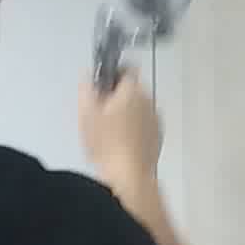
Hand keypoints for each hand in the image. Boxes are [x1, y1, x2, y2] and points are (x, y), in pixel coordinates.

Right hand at [78, 66, 163, 188]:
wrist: (128, 176)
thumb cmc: (109, 146)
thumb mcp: (86, 113)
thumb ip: (86, 89)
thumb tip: (87, 78)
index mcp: (133, 89)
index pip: (127, 68)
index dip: (113, 73)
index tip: (105, 82)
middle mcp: (149, 101)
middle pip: (134, 89)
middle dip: (119, 96)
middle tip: (102, 111)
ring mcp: (156, 120)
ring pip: (141, 108)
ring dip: (128, 114)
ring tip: (110, 131)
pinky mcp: (158, 138)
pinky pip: (146, 127)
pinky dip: (136, 131)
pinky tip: (121, 143)